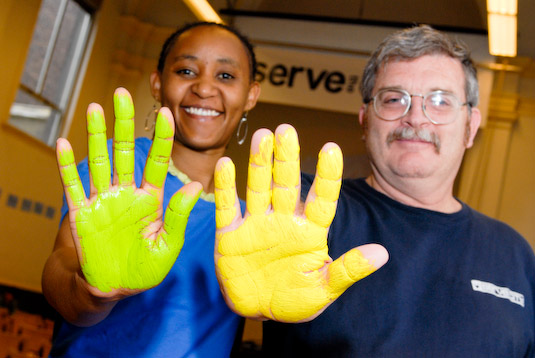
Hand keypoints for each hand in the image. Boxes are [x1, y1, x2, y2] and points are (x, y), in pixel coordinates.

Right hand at [56, 87, 200, 293]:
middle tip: (123, 94)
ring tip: (94, 107)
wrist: (113, 288)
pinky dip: (66, 165)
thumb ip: (178, 215)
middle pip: (126, 151)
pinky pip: (72, 185)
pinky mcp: (81, 213)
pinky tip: (62, 143)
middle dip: (125, 123)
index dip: (163, 139)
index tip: (167, 113)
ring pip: (99, 160)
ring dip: (95, 134)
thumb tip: (196, 185)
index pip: (159, 162)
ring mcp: (103, 200)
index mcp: (152, 200)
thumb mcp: (168, 245)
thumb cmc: (145, 270)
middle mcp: (127, 193)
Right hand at [214, 124, 387, 322]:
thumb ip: (348, 269)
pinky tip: (226, 164)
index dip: (327, 175)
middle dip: (287, 158)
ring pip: (259, 188)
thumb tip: (383, 253)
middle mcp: (284, 221)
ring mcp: (257, 225)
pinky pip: (228, 208)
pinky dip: (226, 187)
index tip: (331, 149)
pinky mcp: (230, 235)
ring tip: (263, 136)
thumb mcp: (324, 288)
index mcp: (310, 231)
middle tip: (287, 129)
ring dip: (260, 164)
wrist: (258, 311)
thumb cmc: (295, 299)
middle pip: (287, 184)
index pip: (322, 198)